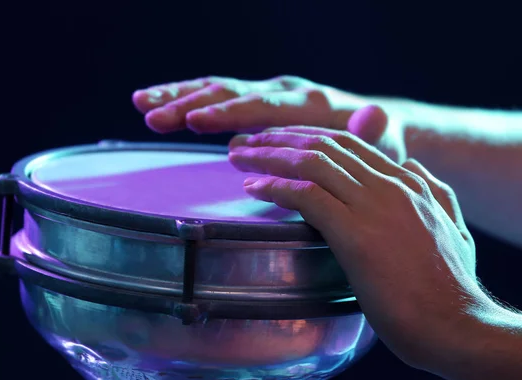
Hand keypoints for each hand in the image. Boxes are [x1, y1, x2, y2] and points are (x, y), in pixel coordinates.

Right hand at [132, 76, 405, 161]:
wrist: (378, 126)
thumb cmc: (377, 143)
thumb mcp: (382, 141)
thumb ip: (373, 131)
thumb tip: (375, 116)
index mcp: (309, 103)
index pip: (262, 107)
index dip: (229, 115)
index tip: (196, 121)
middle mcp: (284, 92)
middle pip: (230, 93)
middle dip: (190, 104)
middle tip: (153, 115)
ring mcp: (268, 95)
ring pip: (216, 90)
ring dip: (178, 97)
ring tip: (142, 105)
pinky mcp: (256, 105)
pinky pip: (216, 98)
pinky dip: (186, 100)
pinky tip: (157, 105)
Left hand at [228, 127, 487, 368]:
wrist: (456, 325)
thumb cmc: (449, 287)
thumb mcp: (452, 228)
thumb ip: (433, 192)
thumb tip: (413, 165)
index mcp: (408, 182)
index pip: (348, 141)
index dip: (306, 135)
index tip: (277, 138)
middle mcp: (390, 185)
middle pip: (324, 143)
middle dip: (279, 137)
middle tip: (245, 141)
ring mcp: (374, 207)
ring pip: (311, 162)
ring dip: (268, 155)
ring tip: (238, 156)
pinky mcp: (357, 235)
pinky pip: (307, 196)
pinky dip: (275, 187)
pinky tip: (252, 188)